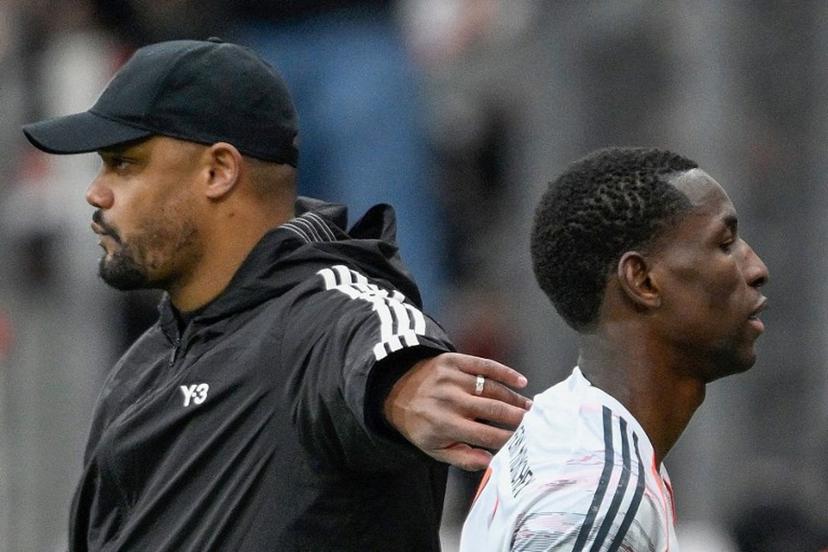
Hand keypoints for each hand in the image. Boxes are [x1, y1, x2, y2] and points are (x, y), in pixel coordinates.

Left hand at [384, 352, 530, 470]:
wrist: (397, 391)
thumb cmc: (420, 424)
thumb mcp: (435, 448)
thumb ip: (462, 458)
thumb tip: (490, 461)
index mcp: (446, 424)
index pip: (487, 434)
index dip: (509, 438)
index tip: (525, 441)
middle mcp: (451, 400)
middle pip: (495, 409)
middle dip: (518, 417)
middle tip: (535, 423)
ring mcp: (453, 378)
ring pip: (493, 388)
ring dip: (515, 398)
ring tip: (529, 407)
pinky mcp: (454, 361)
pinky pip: (485, 365)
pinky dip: (505, 372)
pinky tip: (520, 381)